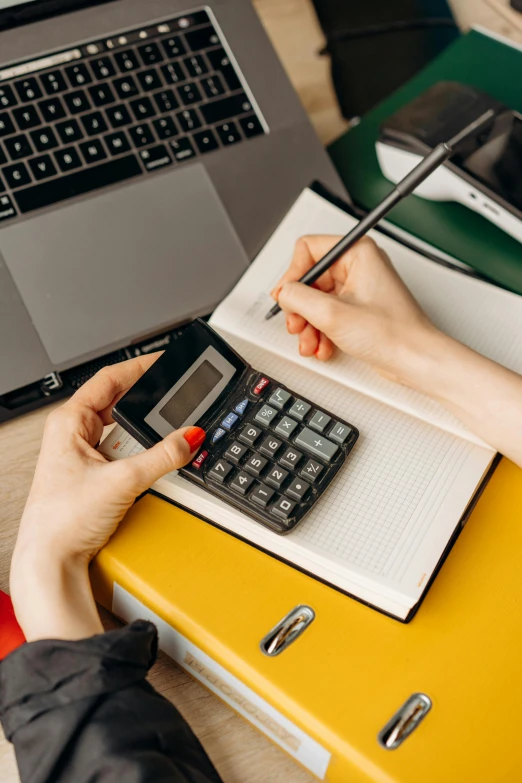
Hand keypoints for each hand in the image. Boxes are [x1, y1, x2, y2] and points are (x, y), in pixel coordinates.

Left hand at [10, 356, 205, 640]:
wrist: (50, 561)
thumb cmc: (62, 521)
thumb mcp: (123, 481)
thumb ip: (163, 457)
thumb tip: (190, 437)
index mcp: (69, 422)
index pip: (109, 378)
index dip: (139, 366)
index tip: (163, 359)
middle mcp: (71, 433)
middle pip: (115, 400)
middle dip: (144, 396)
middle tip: (171, 391)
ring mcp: (79, 453)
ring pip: (118, 426)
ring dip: (141, 427)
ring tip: (162, 427)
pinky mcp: (89, 473)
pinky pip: (119, 448)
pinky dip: (137, 447)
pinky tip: (148, 456)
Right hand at [274, 235, 521, 468]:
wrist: (415, 360)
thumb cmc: (392, 333)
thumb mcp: (332, 313)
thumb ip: (298, 298)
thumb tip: (283, 293)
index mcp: (357, 252)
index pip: (308, 250)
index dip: (292, 275)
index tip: (287, 297)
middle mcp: (359, 266)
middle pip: (310, 279)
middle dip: (300, 307)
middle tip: (297, 324)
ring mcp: (359, 288)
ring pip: (316, 300)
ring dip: (308, 324)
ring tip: (310, 342)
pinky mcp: (358, 309)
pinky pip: (327, 314)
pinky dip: (320, 331)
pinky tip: (322, 346)